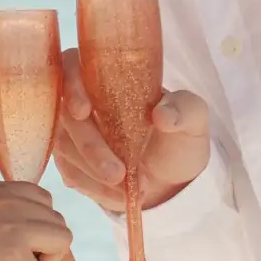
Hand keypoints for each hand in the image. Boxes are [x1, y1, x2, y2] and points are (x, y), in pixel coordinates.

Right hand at [54, 54, 212, 212]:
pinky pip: (71, 174)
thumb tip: (161, 115)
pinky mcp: (70, 162)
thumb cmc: (178, 138)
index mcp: (109, 79)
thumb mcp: (194, 119)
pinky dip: (95, 188)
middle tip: (118, 173)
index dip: (71, 86)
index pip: (71, 66)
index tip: (84, 112)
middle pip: (67, 117)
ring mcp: (72, 133)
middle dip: (91, 148)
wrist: (172, 179)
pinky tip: (119, 194)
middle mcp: (82, 102)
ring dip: (94, 173)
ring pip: (66, 149)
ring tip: (130, 188)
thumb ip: (184, 110)